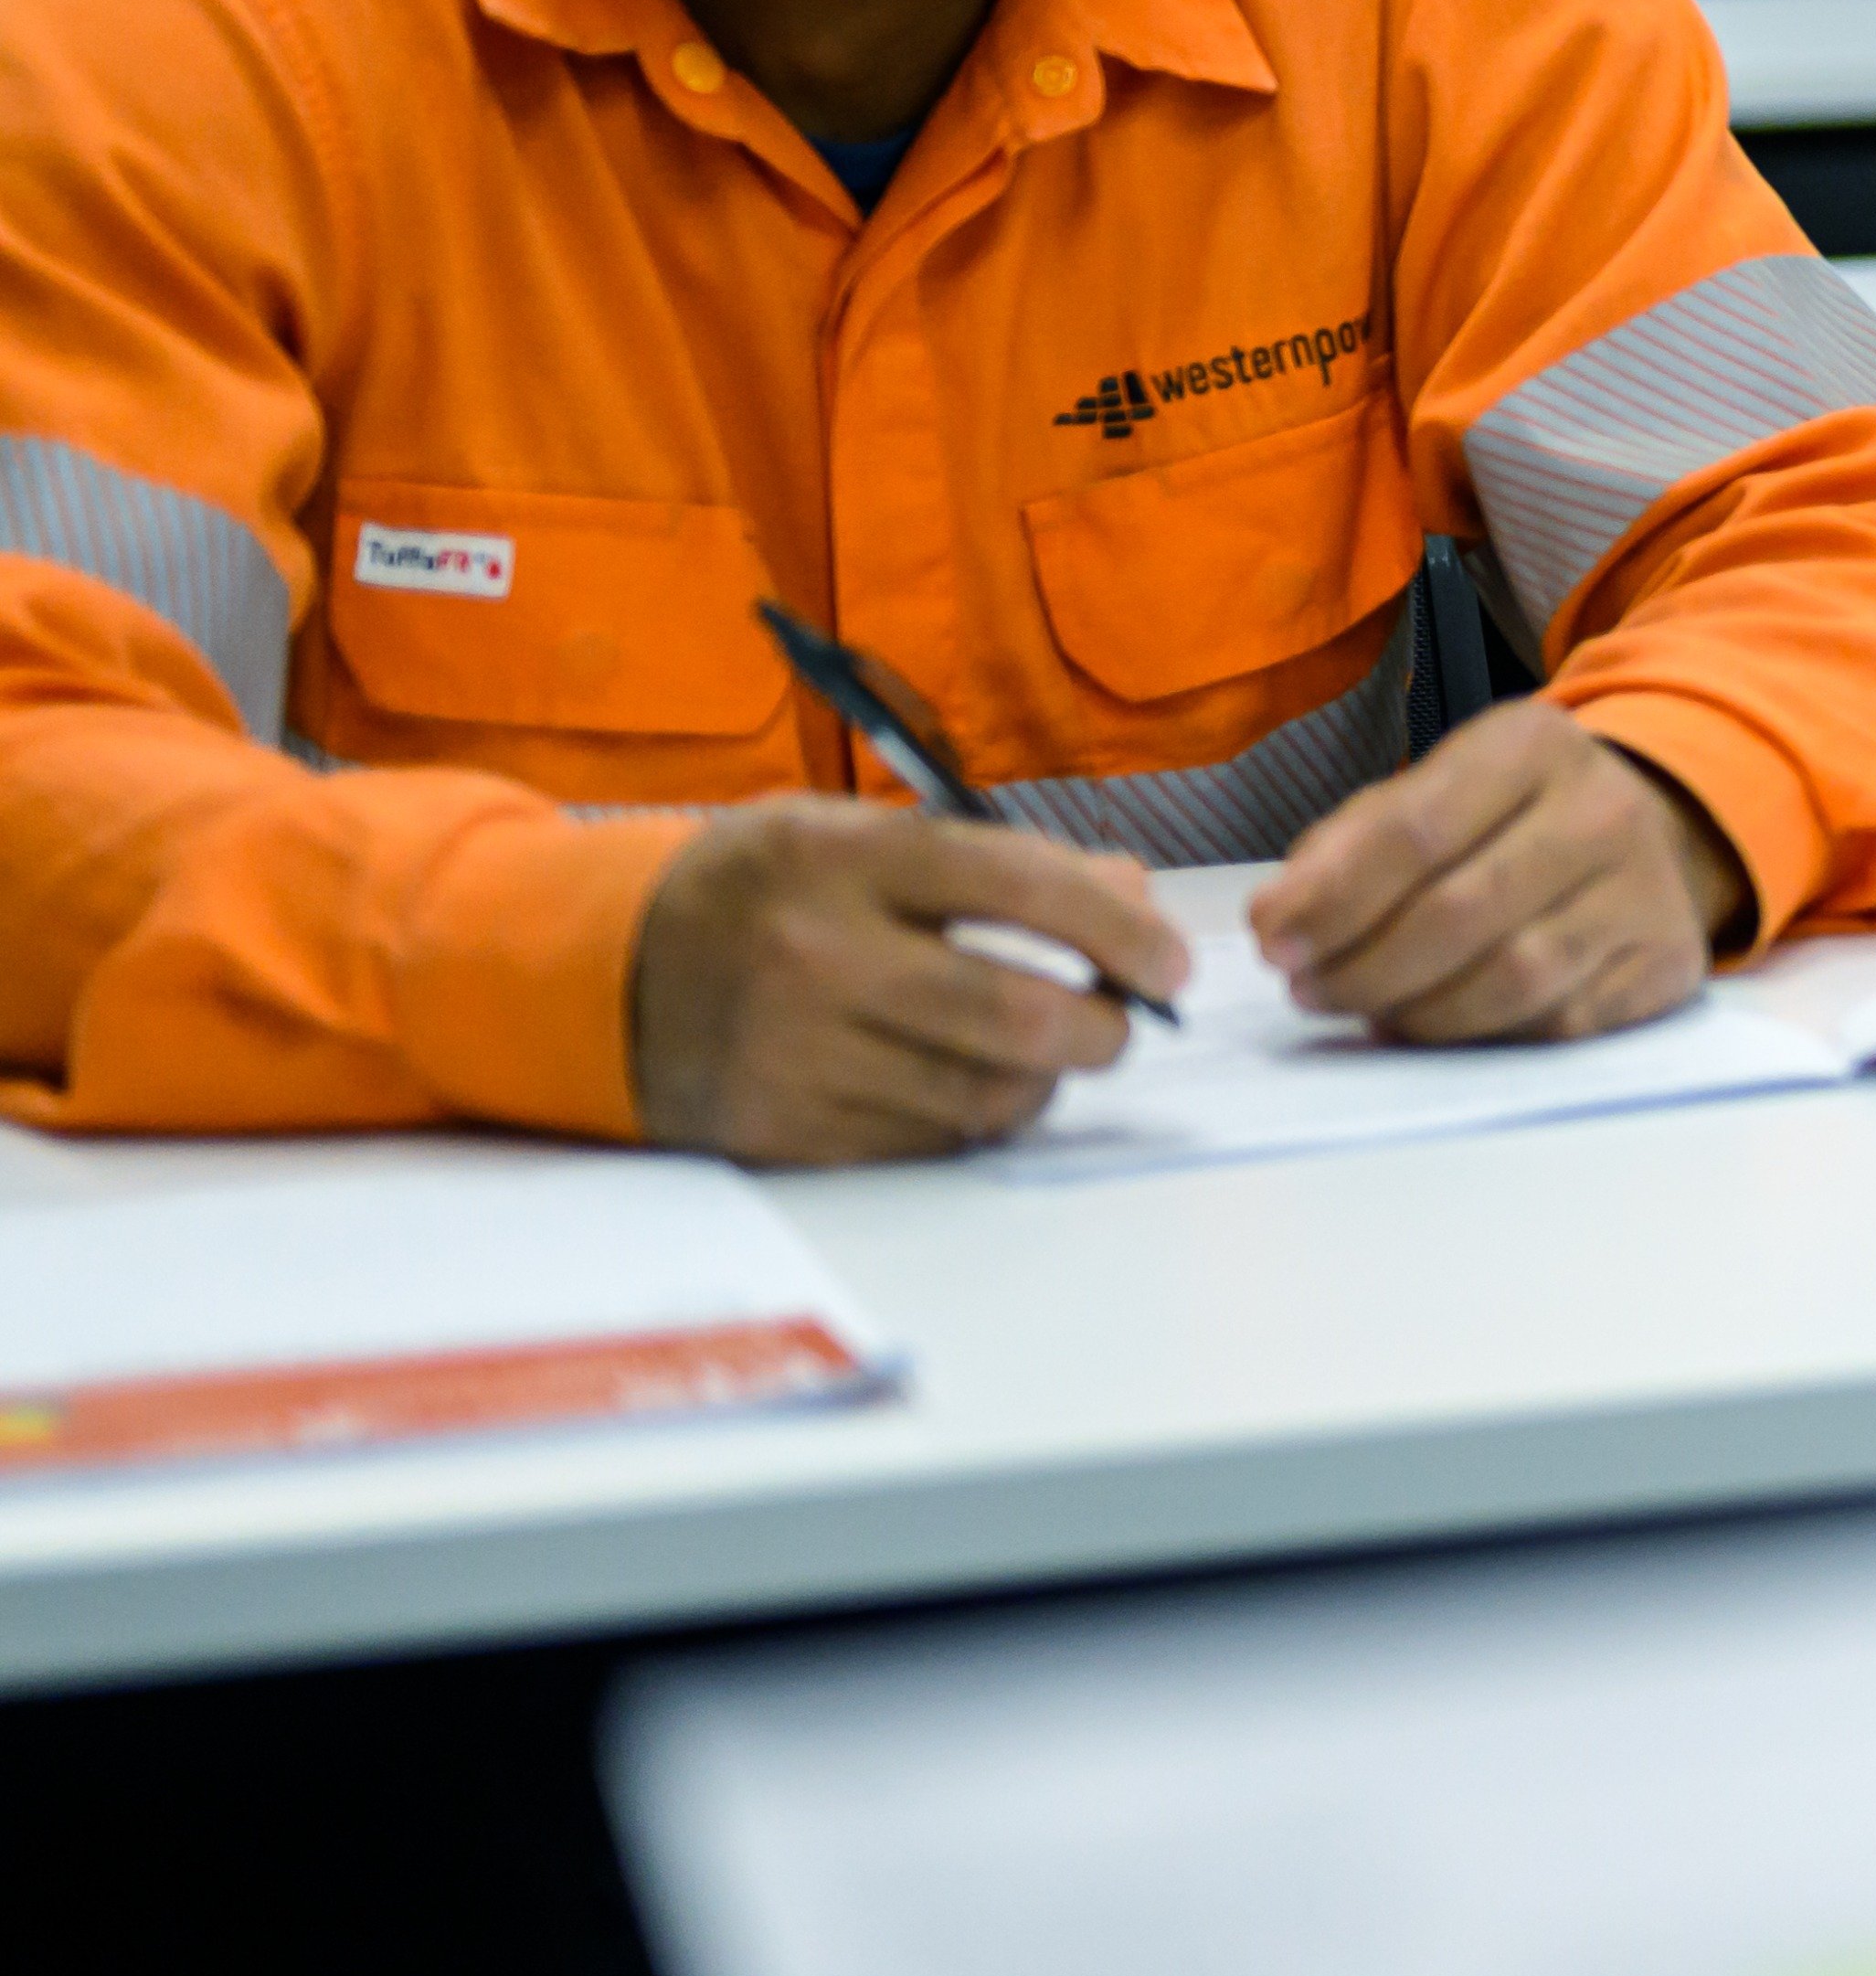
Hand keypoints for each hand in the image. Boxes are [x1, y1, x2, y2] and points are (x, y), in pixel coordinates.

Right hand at [627, 802, 1192, 1165]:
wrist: (604, 969)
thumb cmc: (766, 890)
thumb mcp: (857, 836)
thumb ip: (997, 859)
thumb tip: (1130, 897)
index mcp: (839, 859)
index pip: (1019, 886)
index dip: (1120, 929)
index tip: (1172, 962)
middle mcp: (814, 957)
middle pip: (1017, 1014)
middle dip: (1104, 1026)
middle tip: (1123, 1019)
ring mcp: (794, 1052)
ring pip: (985, 1092)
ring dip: (1047, 1078)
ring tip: (1046, 1047)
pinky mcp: (782, 1129)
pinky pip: (929, 1139)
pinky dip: (977, 1116)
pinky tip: (970, 1081)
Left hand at [1247, 703, 1753, 1045]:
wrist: (1644, 837)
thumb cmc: (1503, 821)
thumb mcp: (1426, 795)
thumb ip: (1346, 848)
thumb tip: (1279, 920)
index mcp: (1532, 745)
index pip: (1416, 831)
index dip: (1333, 897)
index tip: (1272, 942)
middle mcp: (1604, 808)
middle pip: (1461, 912)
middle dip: (1365, 967)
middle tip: (1310, 991)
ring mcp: (1647, 890)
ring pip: (1515, 979)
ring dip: (1419, 1014)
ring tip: (1369, 1011)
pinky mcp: (1668, 963)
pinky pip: (1561, 1024)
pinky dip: (1485, 1038)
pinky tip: (1443, 1025)